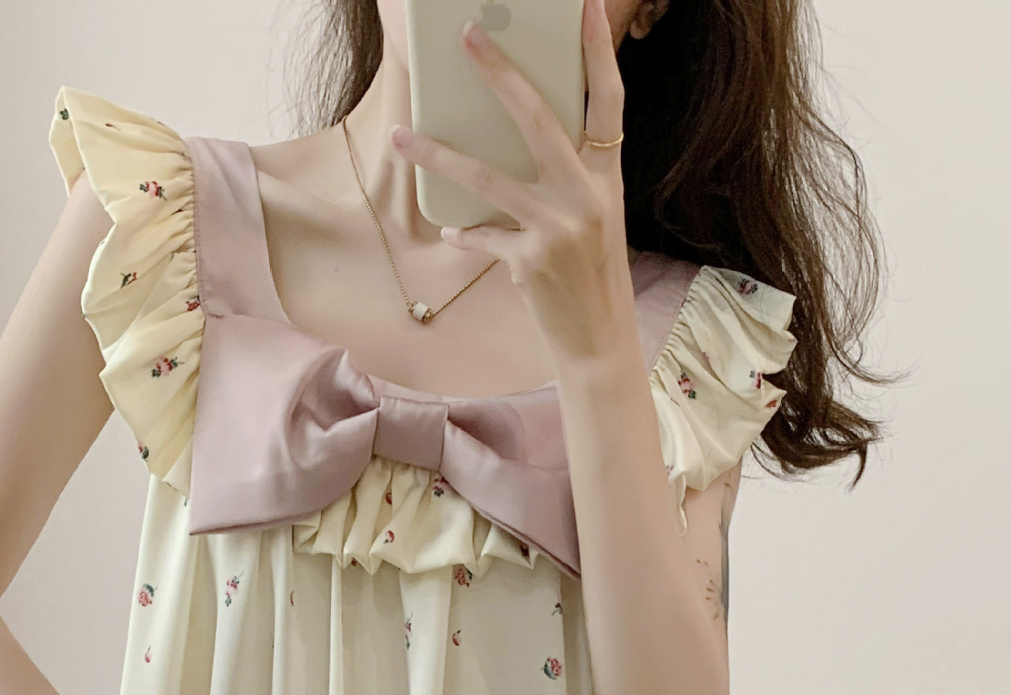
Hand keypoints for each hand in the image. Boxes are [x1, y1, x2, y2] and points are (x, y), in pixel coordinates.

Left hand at [390, 0, 633, 366]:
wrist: (600, 344)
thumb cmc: (592, 278)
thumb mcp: (594, 219)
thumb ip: (566, 179)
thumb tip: (513, 143)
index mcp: (608, 178)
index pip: (608, 101)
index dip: (597, 52)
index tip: (581, 6)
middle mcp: (587, 196)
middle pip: (538, 118)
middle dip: (499, 73)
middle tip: (467, 35)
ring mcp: (559, 229)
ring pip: (488, 177)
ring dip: (438, 157)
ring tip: (402, 138)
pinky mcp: (531, 263)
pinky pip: (483, 235)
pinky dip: (464, 233)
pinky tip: (452, 231)